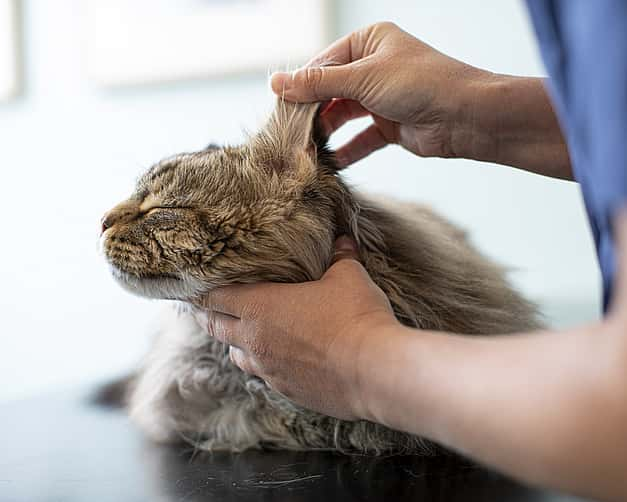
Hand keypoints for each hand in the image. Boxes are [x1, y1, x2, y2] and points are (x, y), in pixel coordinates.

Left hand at [195, 236, 397, 420]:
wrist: (373, 371)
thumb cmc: (356, 317)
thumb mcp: (348, 277)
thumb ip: (340, 257)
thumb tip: (343, 241)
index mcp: (260, 307)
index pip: (215, 296)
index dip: (204, 290)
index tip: (199, 286)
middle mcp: (255, 340)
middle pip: (217, 327)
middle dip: (209, 316)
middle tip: (207, 309)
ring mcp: (268, 370)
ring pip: (237, 356)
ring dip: (235, 343)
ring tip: (242, 334)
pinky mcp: (286, 391)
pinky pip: (264, 376)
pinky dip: (263, 365)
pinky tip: (276, 359)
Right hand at [270, 22, 570, 178]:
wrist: (467, 117)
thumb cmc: (421, 84)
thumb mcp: (363, 78)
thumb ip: (318, 83)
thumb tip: (275, 82)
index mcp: (367, 42)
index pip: (321, 65)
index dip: (299, 88)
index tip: (278, 112)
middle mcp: (373, 67)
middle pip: (329, 92)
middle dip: (311, 116)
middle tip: (289, 138)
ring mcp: (381, 98)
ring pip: (342, 117)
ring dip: (326, 136)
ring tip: (306, 155)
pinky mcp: (390, 126)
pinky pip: (360, 139)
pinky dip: (346, 152)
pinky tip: (331, 166)